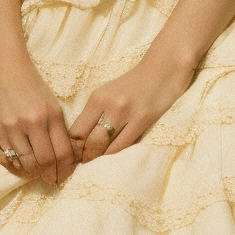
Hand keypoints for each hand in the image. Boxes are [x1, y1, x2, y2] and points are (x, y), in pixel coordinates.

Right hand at [0, 57, 76, 185]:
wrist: (3, 69)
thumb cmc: (32, 86)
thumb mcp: (53, 106)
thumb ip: (59, 132)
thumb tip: (65, 162)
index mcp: (48, 116)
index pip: (62, 153)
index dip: (66, 170)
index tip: (65, 176)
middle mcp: (28, 124)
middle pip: (43, 163)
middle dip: (50, 176)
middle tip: (52, 179)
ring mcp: (7, 129)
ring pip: (24, 165)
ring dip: (33, 173)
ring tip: (37, 172)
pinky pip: (4, 161)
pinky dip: (14, 168)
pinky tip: (21, 167)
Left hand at [69, 51, 197, 159]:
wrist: (162, 70)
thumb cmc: (133, 85)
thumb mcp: (108, 94)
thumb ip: (94, 114)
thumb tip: (79, 140)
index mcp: (97, 98)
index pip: (76, 130)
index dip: (72, 147)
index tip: (72, 156)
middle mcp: (109, 105)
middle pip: (88, 141)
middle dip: (83, 156)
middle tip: (82, 164)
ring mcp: (126, 113)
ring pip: (105, 145)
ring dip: (98, 158)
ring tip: (95, 163)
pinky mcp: (143, 119)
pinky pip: (124, 145)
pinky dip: (115, 154)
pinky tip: (111, 157)